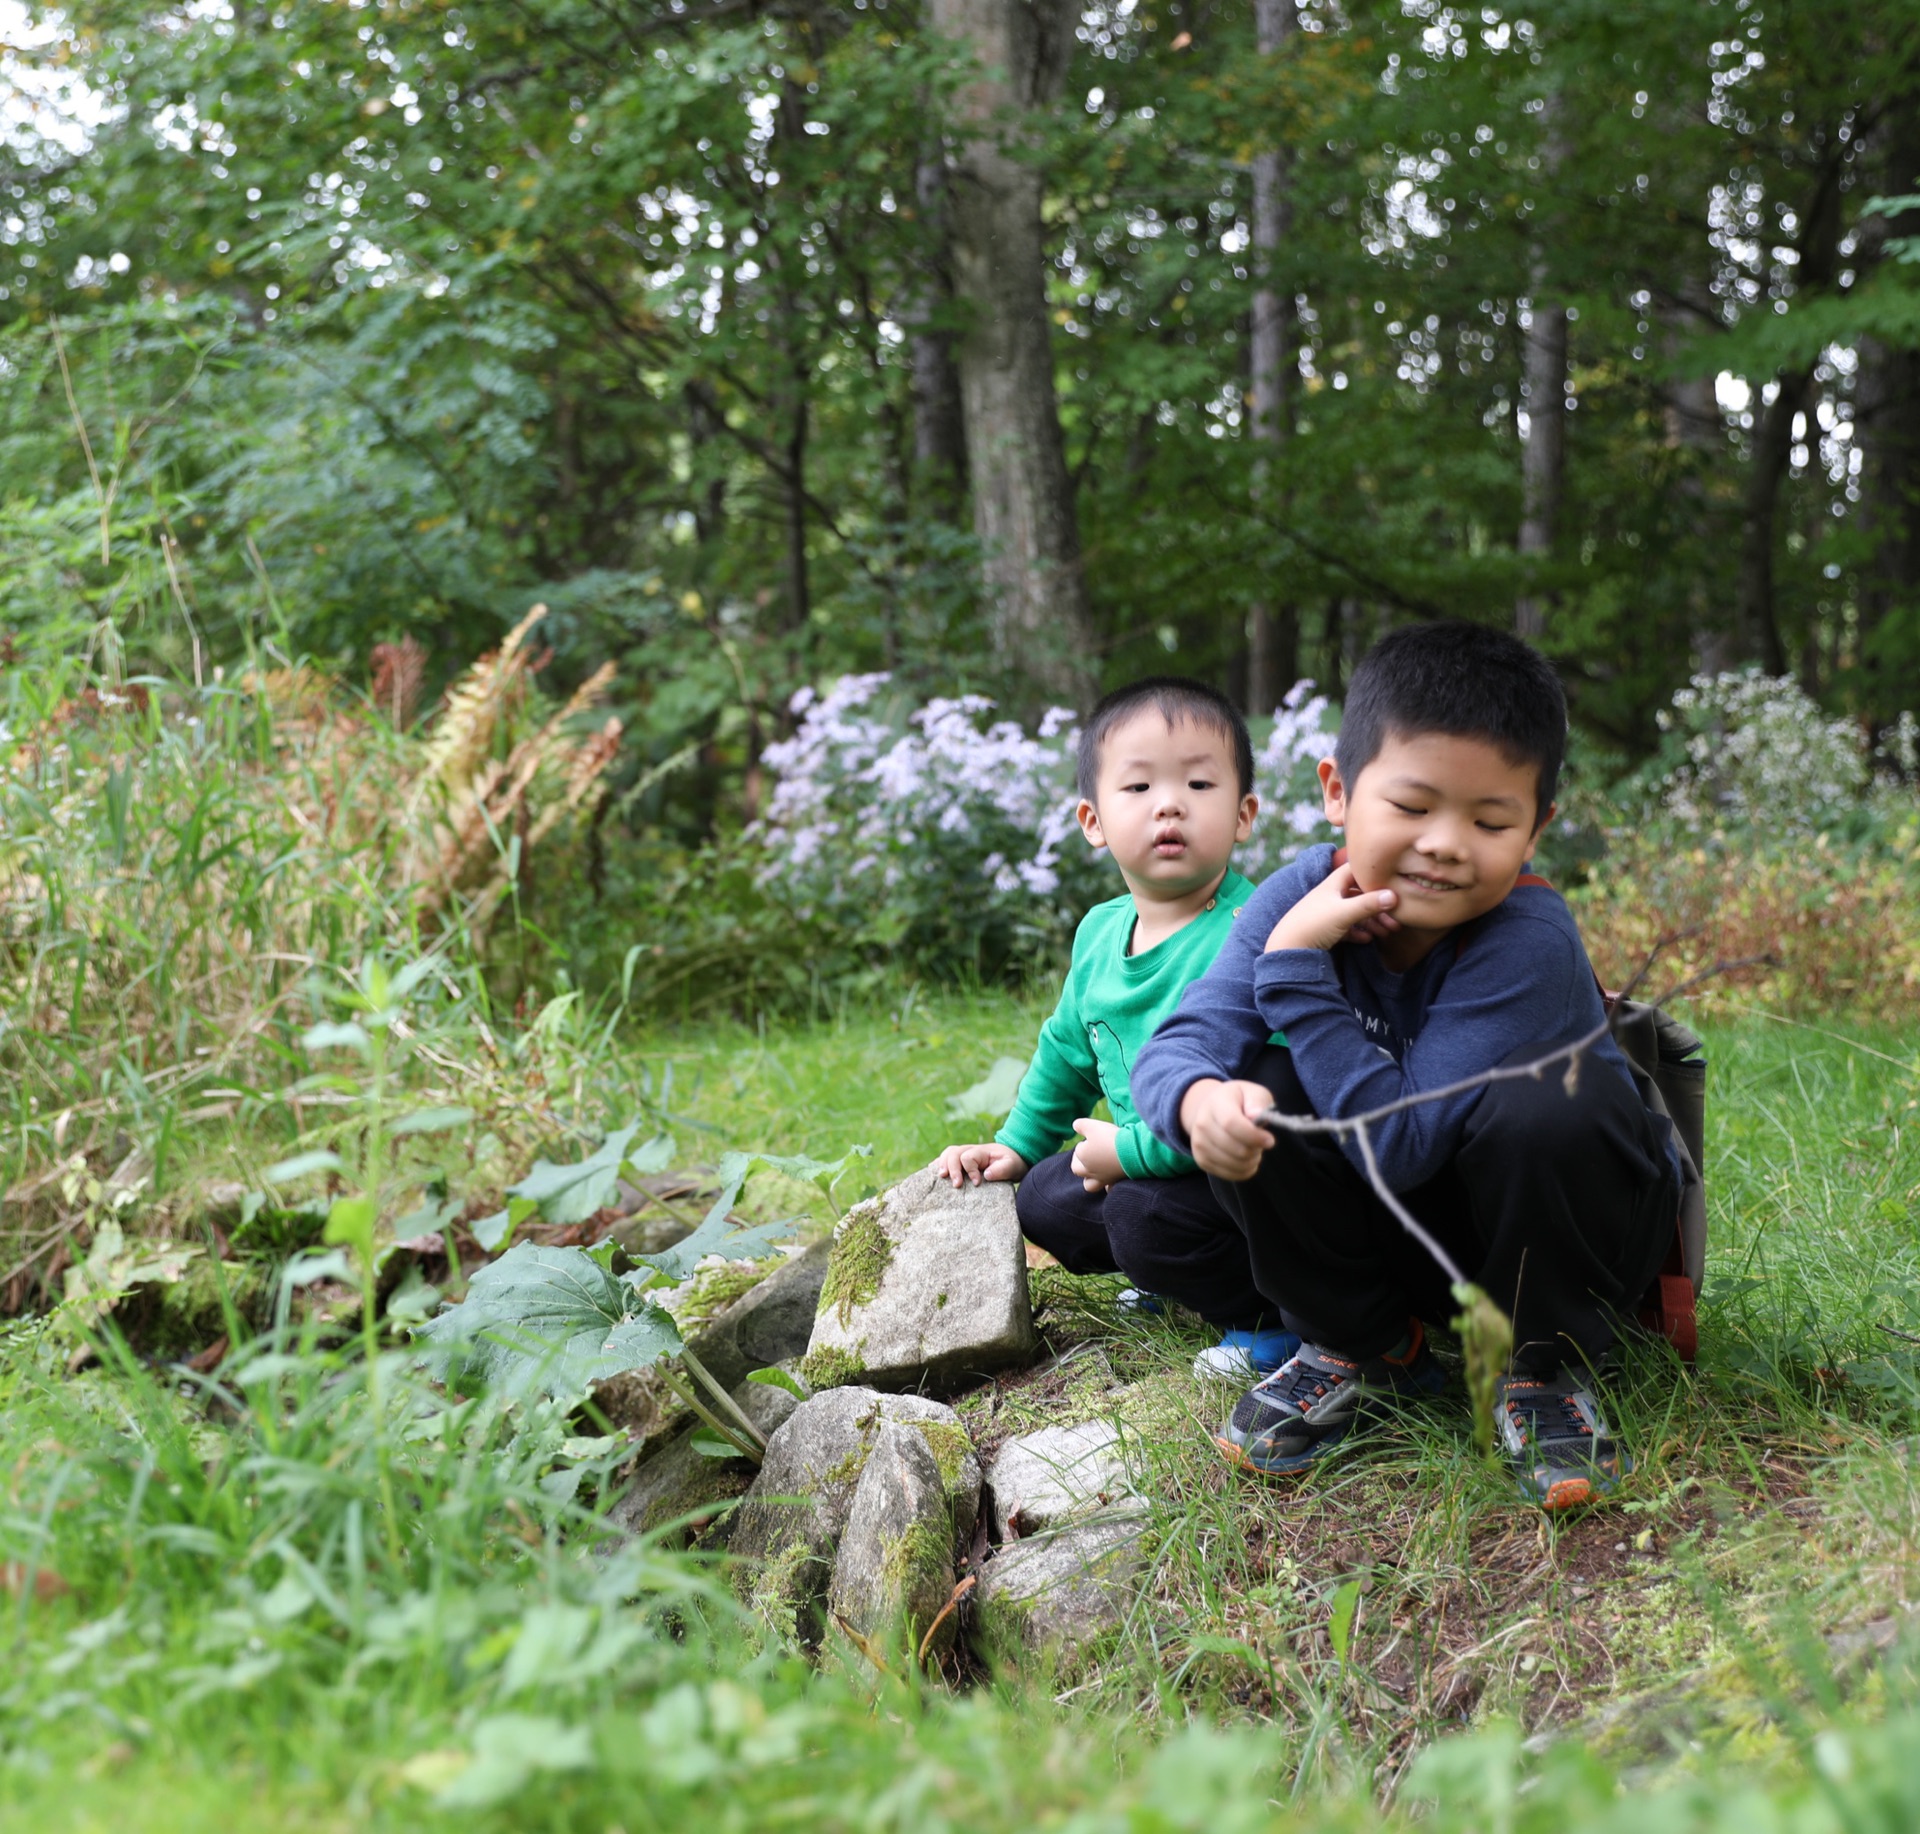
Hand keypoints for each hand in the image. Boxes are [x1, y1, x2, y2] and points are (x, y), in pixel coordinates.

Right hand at [930, 1142, 1027, 1187]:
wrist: (1012, 1159)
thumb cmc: (1012, 1163)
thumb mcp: (1012, 1166)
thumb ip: (1002, 1169)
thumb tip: (986, 1175)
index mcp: (982, 1151)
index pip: (968, 1157)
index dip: (970, 1170)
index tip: (977, 1183)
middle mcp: (970, 1150)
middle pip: (954, 1153)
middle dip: (952, 1168)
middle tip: (956, 1185)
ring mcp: (964, 1154)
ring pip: (948, 1153)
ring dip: (942, 1164)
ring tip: (941, 1178)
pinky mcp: (961, 1161)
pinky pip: (946, 1158)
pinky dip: (939, 1164)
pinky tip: (935, 1174)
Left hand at [1069, 1118, 1125, 1192]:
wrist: (1132, 1153)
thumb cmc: (1111, 1138)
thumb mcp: (1093, 1126)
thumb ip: (1081, 1125)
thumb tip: (1075, 1126)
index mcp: (1082, 1156)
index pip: (1078, 1149)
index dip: (1085, 1141)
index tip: (1094, 1136)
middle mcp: (1089, 1170)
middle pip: (1077, 1169)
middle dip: (1080, 1161)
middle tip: (1089, 1152)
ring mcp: (1102, 1179)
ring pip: (1089, 1185)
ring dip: (1090, 1178)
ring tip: (1096, 1170)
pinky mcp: (1115, 1182)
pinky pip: (1108, 1188)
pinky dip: (1108, 1185)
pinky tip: (1112, 1178)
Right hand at [1179, 1078, 1277, 1181]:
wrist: (1211, 1109)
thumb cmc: (1238, 1101)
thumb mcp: (1252, 1092)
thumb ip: (1258, 1101)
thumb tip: (1256, 1115)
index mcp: (1216, 1103)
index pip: (1232, 1124)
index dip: (1253, 1136)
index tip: (1270, 1140)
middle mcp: (1202, 1124)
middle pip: (1235, 1148)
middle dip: (1255, 1149)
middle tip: (1262, 1143)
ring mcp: (1199, 1144)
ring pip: (1233, 1164)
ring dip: (1251, 1161)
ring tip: (1254, 1149)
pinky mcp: (1201, 1160)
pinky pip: (1228, 1174)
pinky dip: (1244, 1171)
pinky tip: (1247, 1159)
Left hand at [1265, 859, 1399, 952]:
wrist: (1287, 949)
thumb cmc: (1313, 925)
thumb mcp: (1344, 912)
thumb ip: (1369, 904)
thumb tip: (1394, 895)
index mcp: (1333, 884)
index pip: (1356, 869)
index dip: (1373, 872)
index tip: (1392, 879)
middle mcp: (1330, 895)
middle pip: (1360, 894)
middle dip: (1379, 905)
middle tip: (1397, 918)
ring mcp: (1327, 913)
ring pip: (1355, 912)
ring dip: (1372, 921)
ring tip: (1388, 932)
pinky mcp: (1324, 930)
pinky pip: (1346, 928)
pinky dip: (1358, 932)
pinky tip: (1368, 939)